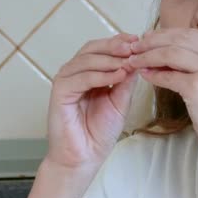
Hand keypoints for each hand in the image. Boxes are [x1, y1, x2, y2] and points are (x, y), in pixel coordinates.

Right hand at [45, 33, 138, 170]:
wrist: (85, 157)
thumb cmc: (99, 132)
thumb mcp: (120, 100)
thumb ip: (125, 80)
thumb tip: (137, 58)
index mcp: (87, 72)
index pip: (101, 49)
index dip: (118, 42)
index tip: (138, 40)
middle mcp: (74, 73)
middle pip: (92, 49)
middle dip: (114, 46)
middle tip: (134, 46)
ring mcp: (65, 81)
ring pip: (86, 60)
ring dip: (110, 59)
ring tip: (129, 62)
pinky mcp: (59, 92)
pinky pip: (81, 78)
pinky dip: (100, 75)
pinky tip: (118, 76)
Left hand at [126, 28, 197, 159]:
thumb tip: (168, 49)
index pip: (191, 34)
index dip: (165, 34)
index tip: (148, 38)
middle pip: (179, 39)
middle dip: (152, 41)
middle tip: (134, 46)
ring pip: (170, 53)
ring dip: (147, 56)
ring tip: (133, 60)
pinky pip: (168, 76)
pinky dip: (153, 75)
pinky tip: (144, 75)